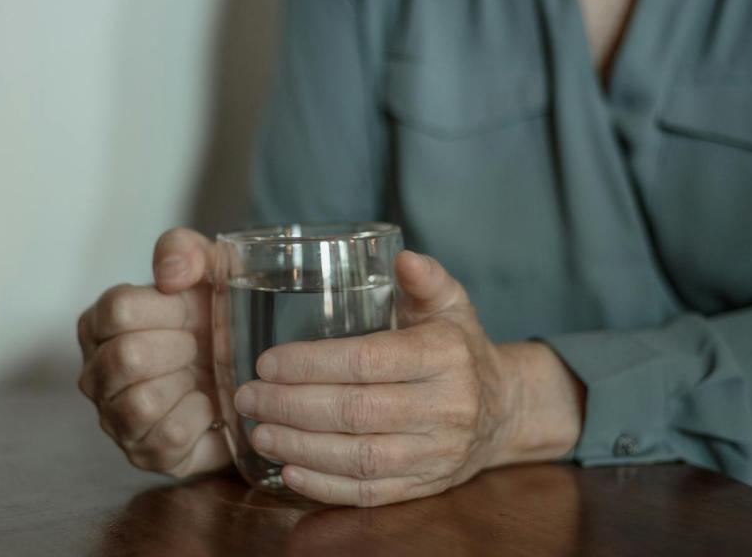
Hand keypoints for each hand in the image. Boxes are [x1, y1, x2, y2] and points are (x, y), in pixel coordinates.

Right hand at [76, 227, 230, 476]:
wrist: (244, 372)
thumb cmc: (213, 317)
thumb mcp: (206, 269)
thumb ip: (184, 251)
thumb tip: (172, 273)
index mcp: (99, 322)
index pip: (119, 310)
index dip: (167, 310)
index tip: (190, 312)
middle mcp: (95, 372)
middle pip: (126, 358)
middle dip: (179, 348)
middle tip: (200, 346)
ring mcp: (114, 418)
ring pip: (141, 402)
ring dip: (187, 384)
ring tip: (202, 374)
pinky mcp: (144, 453)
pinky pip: (169, 436)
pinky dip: (201, 416)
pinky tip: (209, 403)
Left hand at [235, 251, 584, 505]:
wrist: (503, 408)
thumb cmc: (460, 348)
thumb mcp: (451, 304)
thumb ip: (426, 280)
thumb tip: (403, 259)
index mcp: (446, 356)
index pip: (369, 361)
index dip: (312, 364)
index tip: (267, 363)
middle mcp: (447, 407)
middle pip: (357, 412)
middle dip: (293, 406)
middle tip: (248, 398)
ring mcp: (438, 453)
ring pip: (361, 457)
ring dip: (302, 448)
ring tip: (259, 433)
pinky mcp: (427, 484)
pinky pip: (372, 492)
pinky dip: (326, 486)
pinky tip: (289, 470)